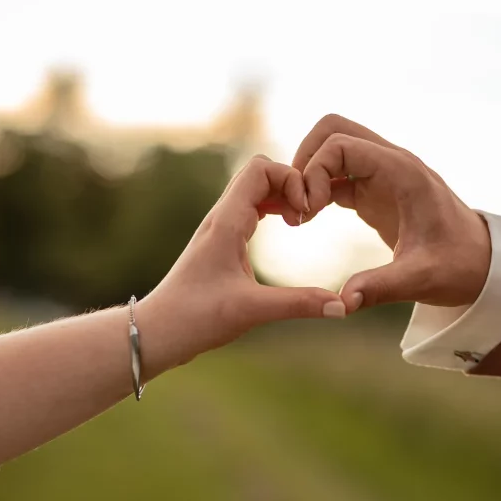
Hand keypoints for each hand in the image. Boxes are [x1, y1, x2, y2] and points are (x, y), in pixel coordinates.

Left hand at [135, 156, 346, 374]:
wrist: (158, 332)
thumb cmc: (195, 318)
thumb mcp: (251, 311)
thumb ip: (298, 304)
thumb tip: (342, 307)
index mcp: (226, 222)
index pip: (261, 168)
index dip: (291, 179)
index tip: (306, 214)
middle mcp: (221, 218)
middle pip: (260, 172)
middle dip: (290, 184)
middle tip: (307, 217)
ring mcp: (220, 229)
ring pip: (255, 190)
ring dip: (282, 196)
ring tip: (300, 222)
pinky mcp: (221, 243)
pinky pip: (250, 209)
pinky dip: (272, 210)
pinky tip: (286, 232)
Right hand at [292, 115, 491, 311]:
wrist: (482, 264)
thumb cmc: (459, 267)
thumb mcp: (421, 279)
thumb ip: (381, 286)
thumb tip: (343, 303)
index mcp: (403, 172)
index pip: (341, 144)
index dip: (314, 172)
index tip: (308, 211)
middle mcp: (391, 163)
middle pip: (333, 130)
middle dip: (306, 160)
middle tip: (298, 204)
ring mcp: (383, 174)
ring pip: (333, 146)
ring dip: (309, 172)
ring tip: (301, 214)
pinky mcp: (376, 190)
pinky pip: (337, 172)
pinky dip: (318, 188)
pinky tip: (309, 219)